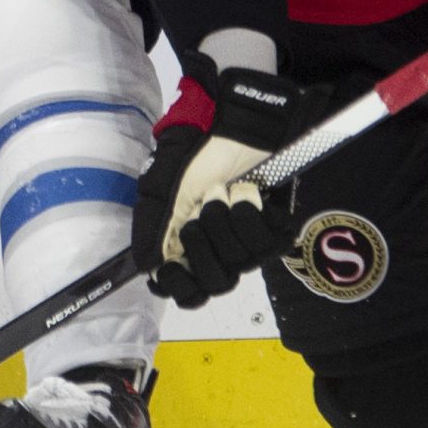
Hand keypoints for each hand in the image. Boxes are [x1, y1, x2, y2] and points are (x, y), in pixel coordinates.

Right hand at [135, 69, 327, 308]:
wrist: (234, 132)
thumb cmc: (196, 161)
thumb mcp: (162, 192)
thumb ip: (154, 232)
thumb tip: (150, 270)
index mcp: (188, 251)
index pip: (189, 295)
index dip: (183, 288)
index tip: (175, 265)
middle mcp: (220, 255)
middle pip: (217, 284)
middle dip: (203, 243)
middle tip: (198, 210)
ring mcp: (249, 245)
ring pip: (241, 261)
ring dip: (225, 219)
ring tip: (223, 191)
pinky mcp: (276, 231)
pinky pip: (268, 244)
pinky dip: (251, 212)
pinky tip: (246, 194)